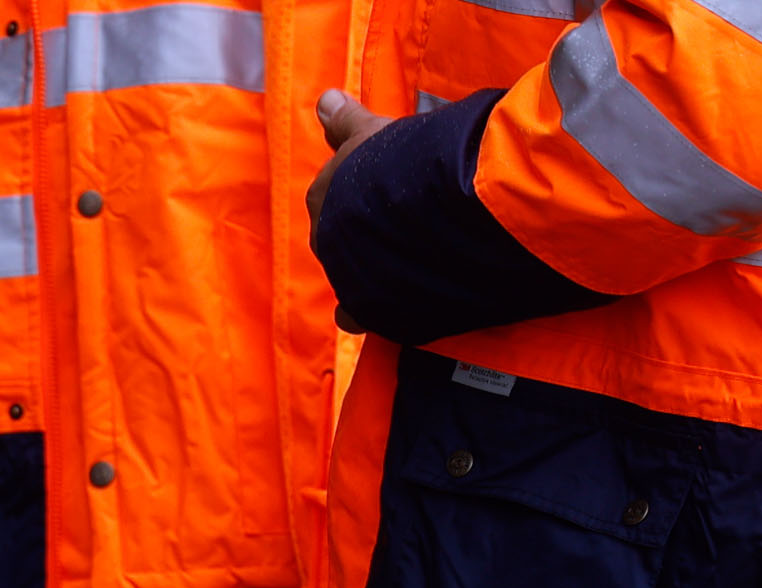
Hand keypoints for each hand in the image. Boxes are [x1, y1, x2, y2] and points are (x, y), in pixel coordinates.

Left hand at [306, 90, 399, 330]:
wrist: (437, 206)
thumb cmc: (405, 160)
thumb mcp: (374, 131)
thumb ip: (347, 121)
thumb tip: (324, 99)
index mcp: (323, 195)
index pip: (332, 198)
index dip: (361, 196)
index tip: (385, 193)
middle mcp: (325, 238)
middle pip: (341, 239)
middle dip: (365, 234)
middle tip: (402, 225)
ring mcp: (343, 275)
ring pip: (352, 275)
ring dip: (374, 269)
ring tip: (413, 257)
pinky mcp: (368, 308)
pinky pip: (360, 315)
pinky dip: (372, 312)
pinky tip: (392, 305)